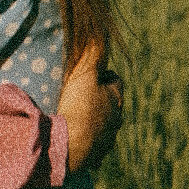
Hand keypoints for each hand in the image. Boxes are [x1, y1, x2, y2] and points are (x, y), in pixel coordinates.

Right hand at [56, 41, 122, 172]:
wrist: (70, 146)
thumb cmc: (79, 107)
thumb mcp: (84, 75)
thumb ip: (93, 54)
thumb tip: (101, 33)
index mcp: (116, 99)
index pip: (117, 81)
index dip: (105, 76)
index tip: (91, 75)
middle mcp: (117, 120)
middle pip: (112, 105)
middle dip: (101, 99)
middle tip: (82, 96)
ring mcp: (108, 139)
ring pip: (105, 126)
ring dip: (96, 122)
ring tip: (78, 120)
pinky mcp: (97, 155)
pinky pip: (95, 147)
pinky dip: (88, 142)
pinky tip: (76, 141)